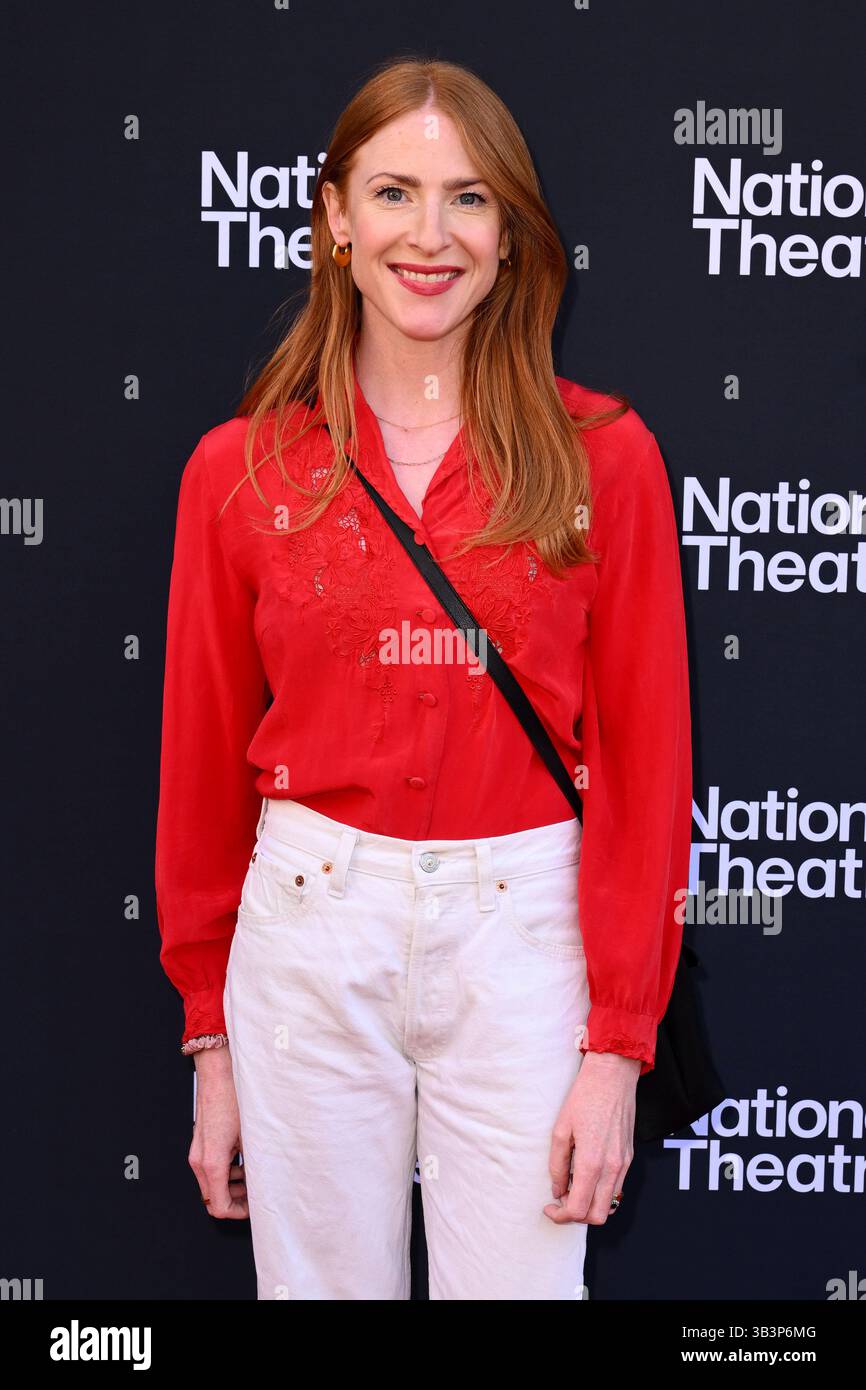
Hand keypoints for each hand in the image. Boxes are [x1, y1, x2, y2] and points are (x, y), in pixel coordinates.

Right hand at [188, 1046, 248, 1218]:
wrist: (219, 1073)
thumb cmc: (233, 1098)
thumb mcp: (252, 1135)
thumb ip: (256, 1163)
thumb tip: (267, 1180)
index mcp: (212, 1163)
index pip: (219, 1206)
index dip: (239, 1213)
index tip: (255, 1208)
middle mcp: (200, 1160)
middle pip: (214, 1198)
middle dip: (236, 1200)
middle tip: (257, 1193)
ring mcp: (198, 1152)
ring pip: (212, 1184)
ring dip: (233, 1186)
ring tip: (255, 1175)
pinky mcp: (200, 1144)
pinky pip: (212, 1168)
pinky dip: (227, 1171)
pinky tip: (245, 1160)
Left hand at [543, 1051, 639, 1225]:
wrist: (612, 1077)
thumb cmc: (584, 1098)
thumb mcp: (560, 1130)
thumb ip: (557, 1165)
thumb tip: (557, 1190)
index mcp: (592, 1162)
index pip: (578, 1209)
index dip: (561, 1215)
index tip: (550, 1207)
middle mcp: (612, 1168)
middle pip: (597, 1216)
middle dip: (576, 1215)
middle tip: (561, 1200)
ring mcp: (624, 1164)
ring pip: (610, 1205)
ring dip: (590, 1204)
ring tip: (573, 1186)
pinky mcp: (629, 1157)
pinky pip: (617, 1187)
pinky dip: (601, 1192)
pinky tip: (587, 1175)